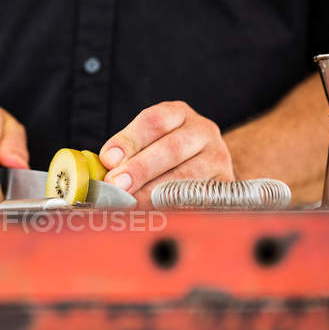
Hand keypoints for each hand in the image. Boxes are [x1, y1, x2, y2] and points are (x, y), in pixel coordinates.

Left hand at [99, 101, 234, 207]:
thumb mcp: (148, 144)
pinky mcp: (225, 185)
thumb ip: (126, 154)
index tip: (108, 159)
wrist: (207, 167)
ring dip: (154, 193)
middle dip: (139, 169)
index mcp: (178, 114)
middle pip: (171, 148)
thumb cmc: (166, 156)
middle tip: (116, 186)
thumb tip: (103, 172)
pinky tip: (155, 215)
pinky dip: (175, 208)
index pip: (154, 120)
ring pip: (186, 176)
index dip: (129, 140)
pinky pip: (199, 199)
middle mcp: (202, 130)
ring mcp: (218, 157)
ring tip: (130, 204)